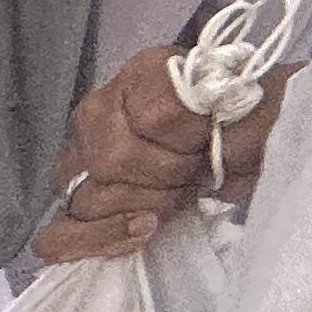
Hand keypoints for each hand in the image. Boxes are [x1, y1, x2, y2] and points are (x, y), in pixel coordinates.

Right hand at [34, 48, 290, 263]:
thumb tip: (202, 118)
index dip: (188, 139)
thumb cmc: (249, 123)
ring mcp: (78, 157)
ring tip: (175, 198)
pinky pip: (59, 234)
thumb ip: (226, 104)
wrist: (247, 147)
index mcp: (144, 73)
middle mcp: (99, 109)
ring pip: (86, 198)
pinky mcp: (73, 202)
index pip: (155, 118)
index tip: (209, 139)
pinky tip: (140, 230)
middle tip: (194, 172)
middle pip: (111, 162)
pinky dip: (99, 239)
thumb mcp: (252, 102)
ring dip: (141, 206)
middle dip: (164, 177)